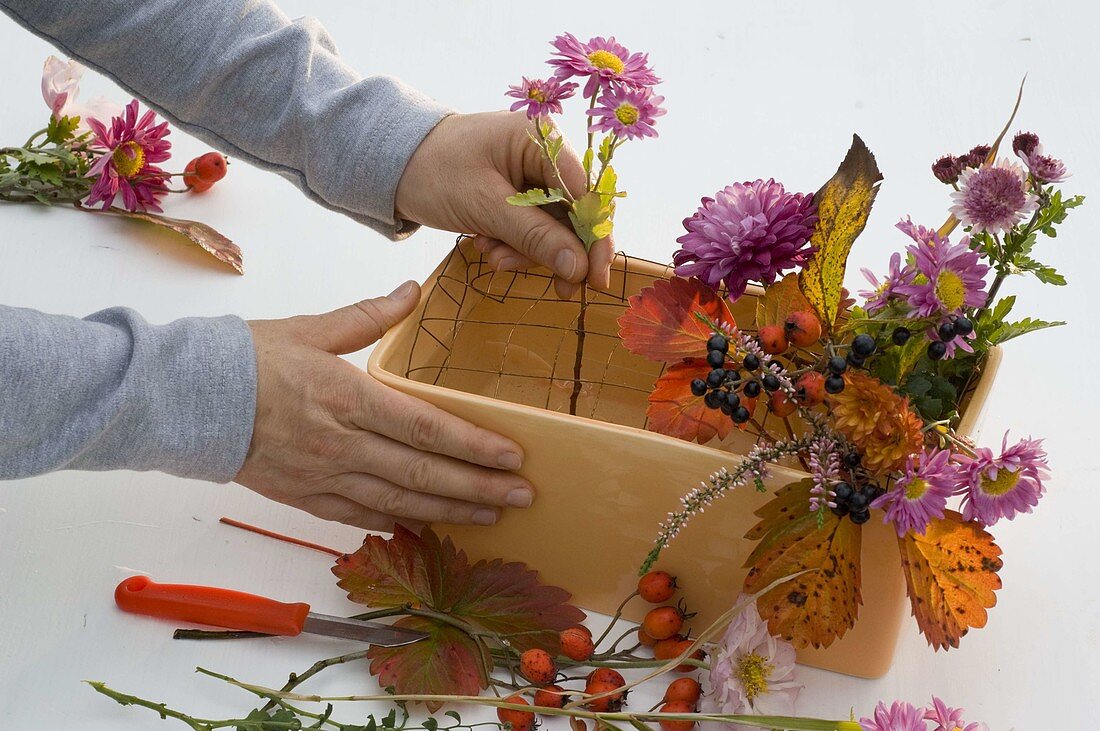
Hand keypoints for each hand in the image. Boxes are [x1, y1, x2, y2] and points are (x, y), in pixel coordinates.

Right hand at [235, 281, 533, 531]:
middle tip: (524, 494)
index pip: (425, 427)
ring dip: (451, 511)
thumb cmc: (249, 359)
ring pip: (400, 502)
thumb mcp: (311, 329)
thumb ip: (369, 315)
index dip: (473, 445)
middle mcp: (341, 444)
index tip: (513, 455)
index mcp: (347, 397)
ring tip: (493, 515)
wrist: (186, 400)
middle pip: (423, 472)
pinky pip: (359, 518)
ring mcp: (324, 477)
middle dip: (479, 486)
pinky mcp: (304, 498)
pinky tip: (428, 527)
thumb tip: (413, 290)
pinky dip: (397, 523)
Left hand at [395, 111, 613, 298]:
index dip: (596, 239)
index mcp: (541, 139)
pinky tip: (487, 246)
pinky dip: (514, 245)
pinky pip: (532, 228)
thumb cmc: (432, 171)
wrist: (390, 164)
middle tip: (548, 286)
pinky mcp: (516, 193)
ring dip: (528, 251)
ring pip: (552, 227)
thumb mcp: (484, 206)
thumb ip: (535, 236)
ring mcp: (531, 174)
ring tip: (492, 256)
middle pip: (574, 214)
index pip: (586, 194)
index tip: (596, 281)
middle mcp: (544, 154)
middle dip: (555, 250)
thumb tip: (579, 268)